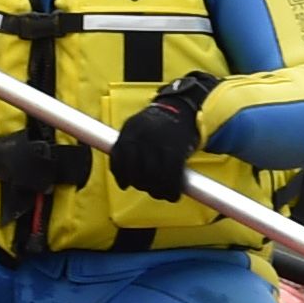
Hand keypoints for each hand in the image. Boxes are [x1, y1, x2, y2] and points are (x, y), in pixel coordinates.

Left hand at [106, 75, 213, 200]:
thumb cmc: (160, 123)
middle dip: (140, 184)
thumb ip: (129, 145)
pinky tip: (173, 195)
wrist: (185, 107)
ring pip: (152, 177)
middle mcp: (142, 136)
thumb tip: (121, 175)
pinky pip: (171, 176)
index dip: (120, 175)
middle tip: (147, 188)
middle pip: (135, 170)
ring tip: (159, 193)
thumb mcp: (139, 126)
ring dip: (156, 191)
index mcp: (130, 129)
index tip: (124, 186)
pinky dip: (172, 190)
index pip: (118, 157)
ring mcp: (159, 143)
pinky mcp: (176, 150)